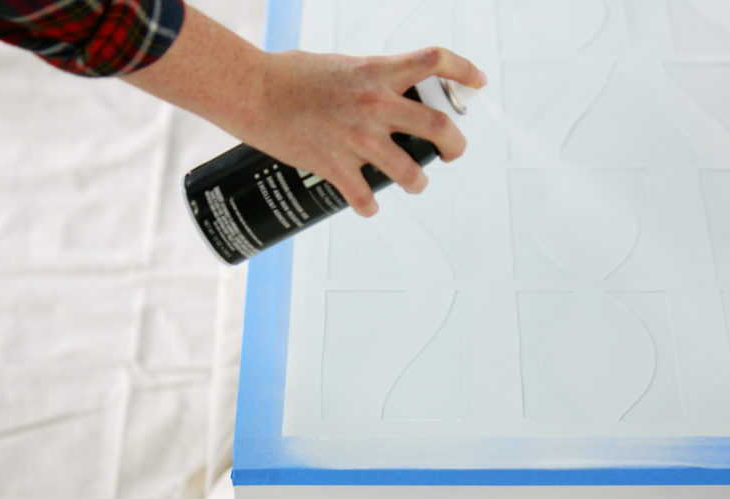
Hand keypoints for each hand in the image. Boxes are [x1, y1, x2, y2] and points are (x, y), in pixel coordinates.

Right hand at [120, 7, 485, 215]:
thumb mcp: (340, 65)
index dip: (465, 70)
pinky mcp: (336, 167)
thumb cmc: (288, 73)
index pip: (437, 61)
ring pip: (413, 174)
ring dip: (419, 183)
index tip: (478, 83)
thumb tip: (381, 92)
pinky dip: (371, 206)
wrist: (252, 92)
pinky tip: (368, 205)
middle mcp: (376, 105)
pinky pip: (367, 199)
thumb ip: (368, 78)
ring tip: (415, 183)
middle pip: (441, 129)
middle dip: (456, 146)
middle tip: (453, 153)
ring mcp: (359, 140)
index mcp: (379, 72)